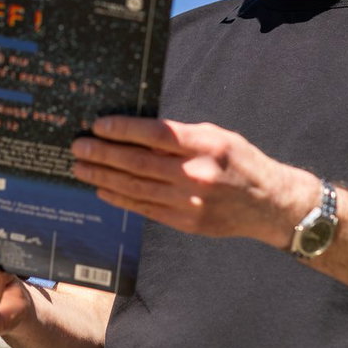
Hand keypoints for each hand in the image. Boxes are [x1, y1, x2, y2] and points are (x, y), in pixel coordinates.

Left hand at [70, 116, 319, 246]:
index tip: (98, 125)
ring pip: (136, 187)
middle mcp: (195, 174)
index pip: (154, 134)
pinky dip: (120, 199)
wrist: (269, 204)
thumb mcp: (218, 136)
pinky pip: (144, 209)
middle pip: (138, 162)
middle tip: (78, 147)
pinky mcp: (185, 222)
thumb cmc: (241, 162)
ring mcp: (189, 201)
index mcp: (205, 145)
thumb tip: (136, 130)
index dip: (122, 129)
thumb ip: (181, 135)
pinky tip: (103, 190)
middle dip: (102, 154)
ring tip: (82, 168)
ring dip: (103, 177)